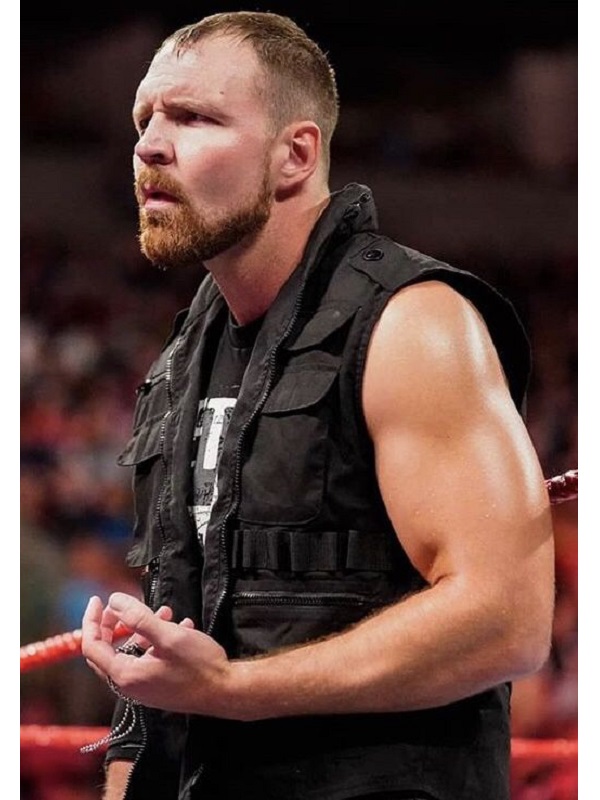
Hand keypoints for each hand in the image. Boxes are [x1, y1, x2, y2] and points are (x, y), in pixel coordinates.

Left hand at [81, 593, 230, 714]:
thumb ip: (138, 618)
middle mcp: (130, 685)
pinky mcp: (158, 686)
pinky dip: (156, 640)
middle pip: (107, 650)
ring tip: (165, 612)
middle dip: (115, 623)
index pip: (92, 646)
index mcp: (125, 674)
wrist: (225, 692)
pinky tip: (180, 627)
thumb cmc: (199, 666)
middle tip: (124, 604)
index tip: (98, 600)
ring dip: (143, 628)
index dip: (92, 620)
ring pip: (131, 651)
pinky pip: (147, 658)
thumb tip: (115, 601)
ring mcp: (144, 687)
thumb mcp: (169, 636)